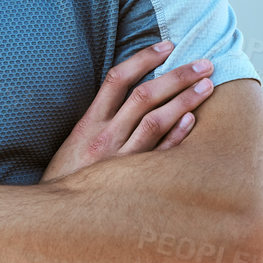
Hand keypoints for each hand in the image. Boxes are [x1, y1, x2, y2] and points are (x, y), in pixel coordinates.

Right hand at [39, 42, 216, 182]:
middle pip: (144, 95)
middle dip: (176, 76)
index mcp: (89, 122)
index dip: (143, 58)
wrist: (56, 217)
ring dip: (184, 101)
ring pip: (156, 121)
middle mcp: (105, 136)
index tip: (168, 45)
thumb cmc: (69, 176)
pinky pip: (159, 155)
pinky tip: (193, 121)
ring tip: (207, 86)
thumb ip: (101, 118)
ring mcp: (119, 159)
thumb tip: (131, 91)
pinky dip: (176, 136)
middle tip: (204, 63)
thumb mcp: (76, 141)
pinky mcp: (132, 180)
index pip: (117, 78)